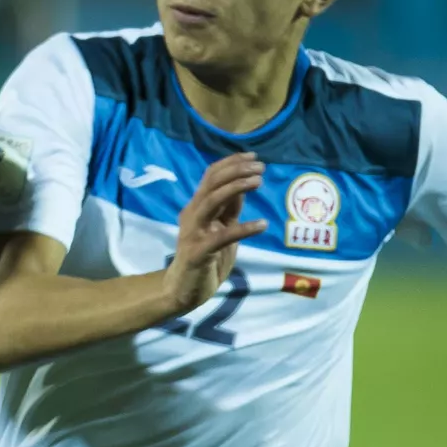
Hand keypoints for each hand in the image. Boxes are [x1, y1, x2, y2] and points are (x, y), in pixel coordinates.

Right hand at [164, 155, 266, 314]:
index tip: (253, 157)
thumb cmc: (206, 259)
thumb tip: (244, 185)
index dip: (232, 162)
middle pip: (211, 183)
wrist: (184, 290)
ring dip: (236, 188)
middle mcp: (192, 214)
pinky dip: (244, 228)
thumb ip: (229, 209)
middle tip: (260, 168)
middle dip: (237, 171)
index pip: (211, 175)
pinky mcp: (199, 252)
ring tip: (258, 182)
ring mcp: (193, 232)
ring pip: (211, 201)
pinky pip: (222, 236)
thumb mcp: (221, 228)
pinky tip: (262, 224)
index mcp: (197, 207)